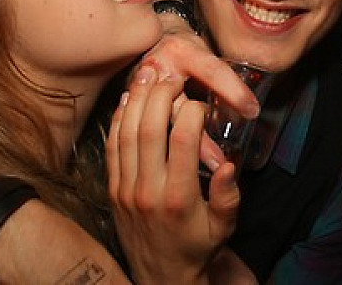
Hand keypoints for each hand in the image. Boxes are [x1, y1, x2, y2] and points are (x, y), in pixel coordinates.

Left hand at [108, 71, 240, 284]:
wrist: (160, 276)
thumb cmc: (196, 247)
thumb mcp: (223, 227)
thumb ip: (228, 196)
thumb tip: (229, 165)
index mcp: (178, 197)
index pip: (181, 139)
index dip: (190, 112)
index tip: (199, 103)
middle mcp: (147, 189)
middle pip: (148, 128)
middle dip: (160, 96)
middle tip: (172, 78)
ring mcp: (125, 188)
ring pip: (126, 133)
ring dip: (136, 101)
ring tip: (148, 77)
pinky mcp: (113, 189)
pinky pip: (112, 147)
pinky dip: (118, 120)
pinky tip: (127, 101)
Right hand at [134, 29, 259, 169]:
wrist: (149, 40)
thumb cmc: (184, 49)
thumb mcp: (206, 54)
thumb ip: (225, 80)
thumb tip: (250, 110)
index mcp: (182, 52)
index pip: (212, 72)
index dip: (233, 92)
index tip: (251, 112)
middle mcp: (159, 68)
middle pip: (180, 107)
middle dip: (200, 140)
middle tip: (220, 163)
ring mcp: (139, 87)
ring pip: (160, 125)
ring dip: (182, 150)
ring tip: (201, 170)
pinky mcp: (129, 103)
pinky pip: (142, 129)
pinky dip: (160, 148)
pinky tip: (173, 166)